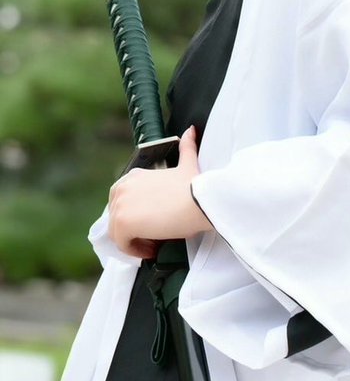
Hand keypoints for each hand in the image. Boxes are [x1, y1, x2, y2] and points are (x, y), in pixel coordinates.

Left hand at [108, 126, 212, 259]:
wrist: (200, 201)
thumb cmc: (197, 187)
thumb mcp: (189, 164)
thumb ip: (187, 148)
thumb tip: (191, 130)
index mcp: (133, 176)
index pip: (123, 203)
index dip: (137, 216)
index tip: (154, 225)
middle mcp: (121, 188)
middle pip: (118, 218)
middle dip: (134, 230)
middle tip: (155, 238)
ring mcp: (120, 205)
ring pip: (118, 232)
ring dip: (135, 242)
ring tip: (155, 245)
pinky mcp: (122, 223)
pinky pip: (122, 244)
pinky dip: (134, 250)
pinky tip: (152, 250)